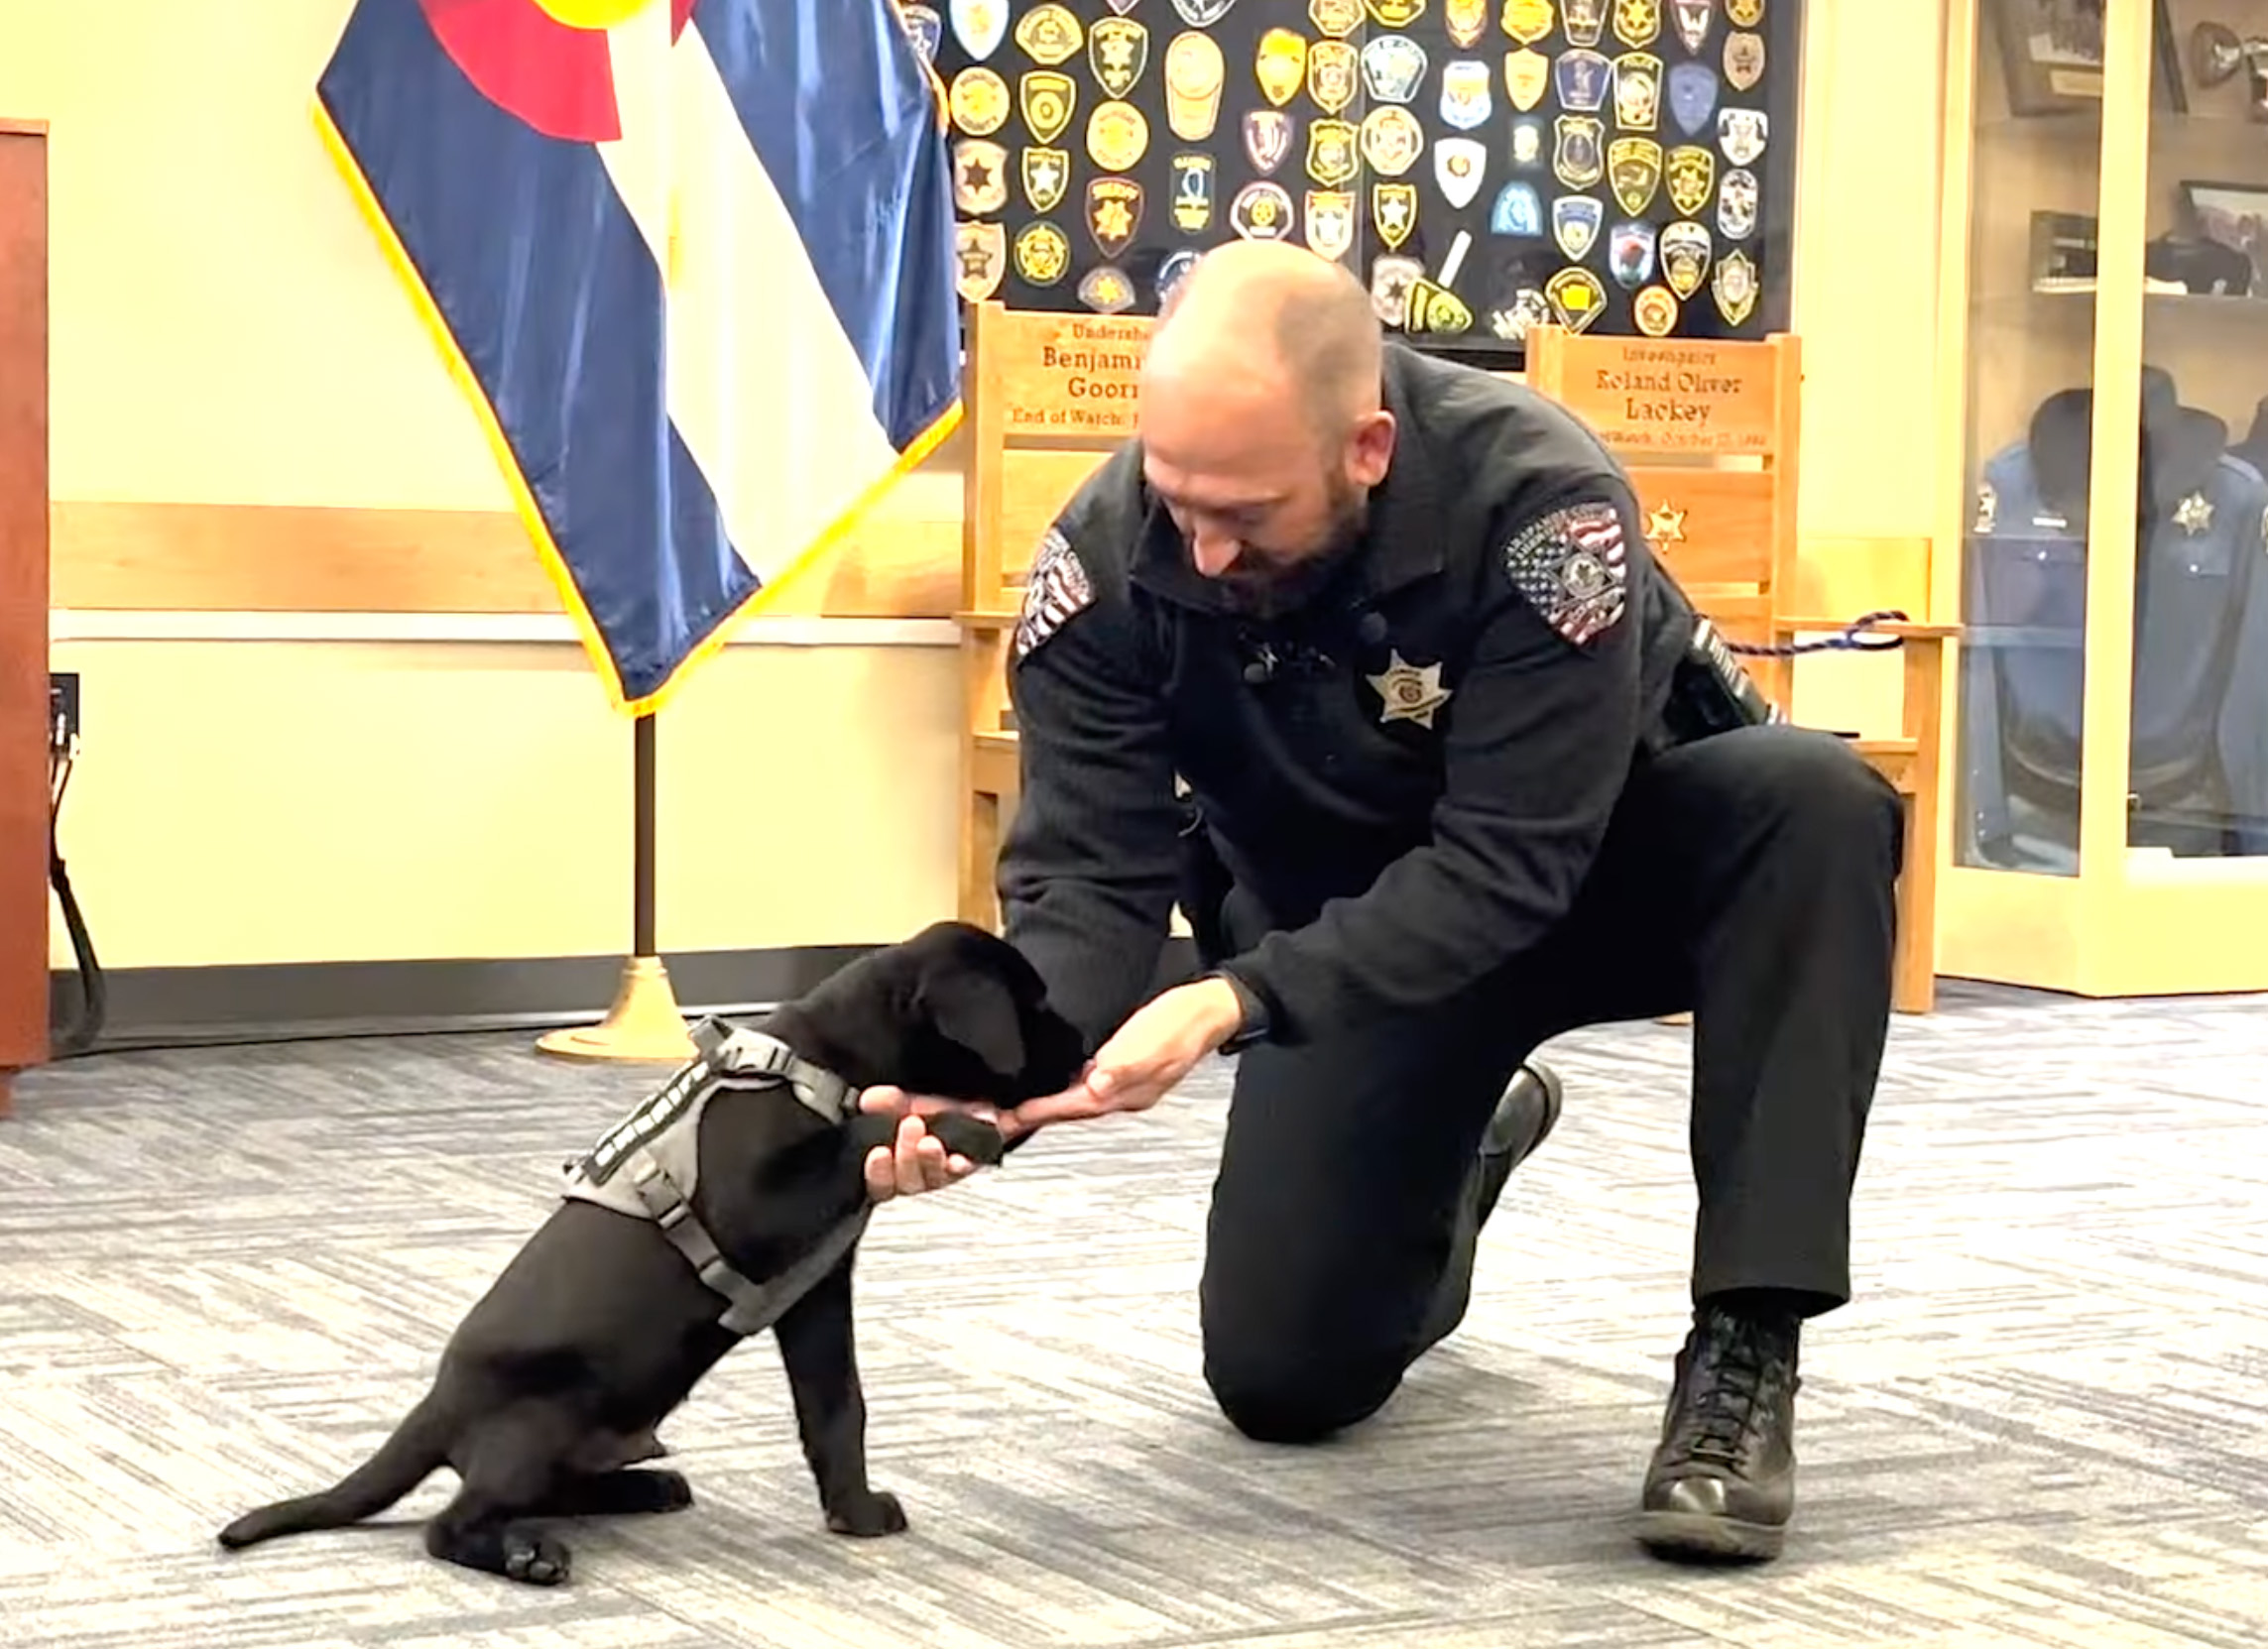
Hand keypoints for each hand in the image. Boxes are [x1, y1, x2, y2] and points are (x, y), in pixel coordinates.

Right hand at [856, 1086, 1001, 1202]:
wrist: (969, 1101)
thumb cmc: (929, 1109)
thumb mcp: (903, 1102)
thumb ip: (886, 1102)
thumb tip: (868, 1099)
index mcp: (895, 1165)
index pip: (880, 1182)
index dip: (877, 1172)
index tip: (879, 1152)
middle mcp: (919, 1174)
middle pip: (908, 1182)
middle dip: (907, 1156)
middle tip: (911, 1125)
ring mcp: (945, 1172)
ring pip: (936, 1178)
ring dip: (932, 1161)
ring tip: (930, 1142)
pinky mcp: (970, 1165)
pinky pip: (966, 1169)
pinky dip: (961, 1165)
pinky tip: (958, 1159)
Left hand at [1008, 976, 1245, 1130]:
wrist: (1211, 1008)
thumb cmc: (1182, 1021)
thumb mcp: (1152, 1041)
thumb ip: (1125, 1066)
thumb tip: (1096, 1086)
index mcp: (1128, 1093)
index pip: (1075, 1107)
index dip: (1041, 1112)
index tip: (1009, 1118)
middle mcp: (1125, 1095)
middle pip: (1073, 1110)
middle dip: (1039, 1115)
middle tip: (1002, 1120)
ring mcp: (1128, 1085)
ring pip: (1080, 1101)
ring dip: (1051, 1105)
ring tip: (1019, 1107)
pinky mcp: (1129, 1069)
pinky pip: (1090, 1086)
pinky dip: (1067, 1089)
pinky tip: (1056, 1082)